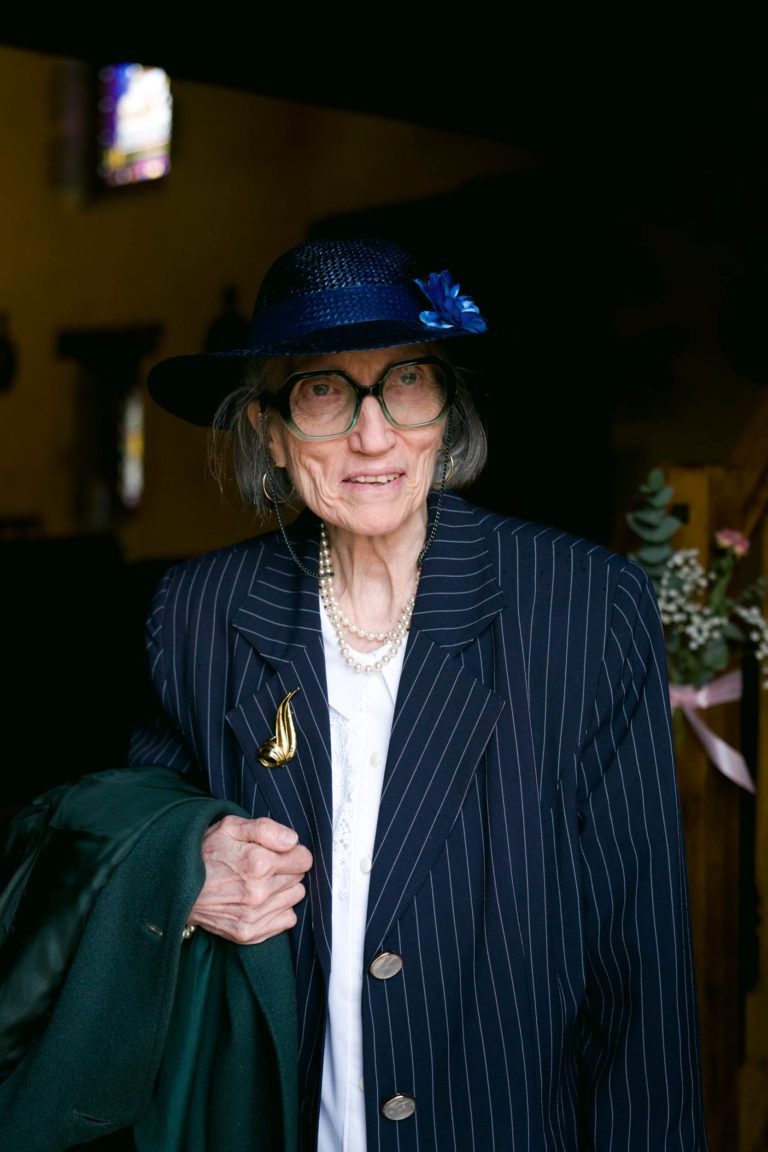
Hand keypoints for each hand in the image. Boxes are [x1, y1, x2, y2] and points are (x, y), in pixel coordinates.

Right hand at [188, 815, 312, 943]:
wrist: (176, 885)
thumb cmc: (205, 852)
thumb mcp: (231, 827)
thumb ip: (267, 828)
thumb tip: (293, 841)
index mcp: (258, 863)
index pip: (304, 858)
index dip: (292, 851)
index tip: (278, 851)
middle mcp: (258, 893)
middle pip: (299, 878)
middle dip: (286, 869)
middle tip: (263, 865)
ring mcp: (253, 916)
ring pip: (294, 897)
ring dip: (283, 889)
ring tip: (259, 882)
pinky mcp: (248, 933)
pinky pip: (286, 920)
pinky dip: (278, 910)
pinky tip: (259, 900)